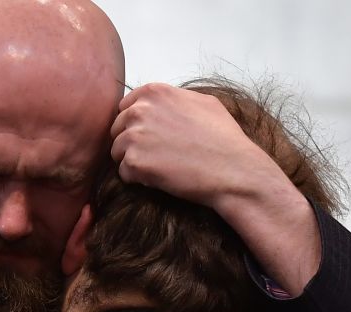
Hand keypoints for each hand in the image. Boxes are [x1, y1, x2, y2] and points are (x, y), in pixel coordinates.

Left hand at [110, 83, 288, 209]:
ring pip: (117, 151)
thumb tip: (161, 104)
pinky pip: (123, 172)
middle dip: (131, 142)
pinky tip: (159, 177)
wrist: (233, 170)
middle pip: (117, 129)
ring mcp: (134, 136)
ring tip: (159, 167)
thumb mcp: (203, 103)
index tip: (149, 135)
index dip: (135, 123)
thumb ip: (174, 99)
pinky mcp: (134, 163)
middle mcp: (139, 111)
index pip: (125, 107)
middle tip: (156, 154)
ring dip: (133, 161)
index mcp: (154, 92)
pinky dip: (137, 178)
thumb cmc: (224, 138)